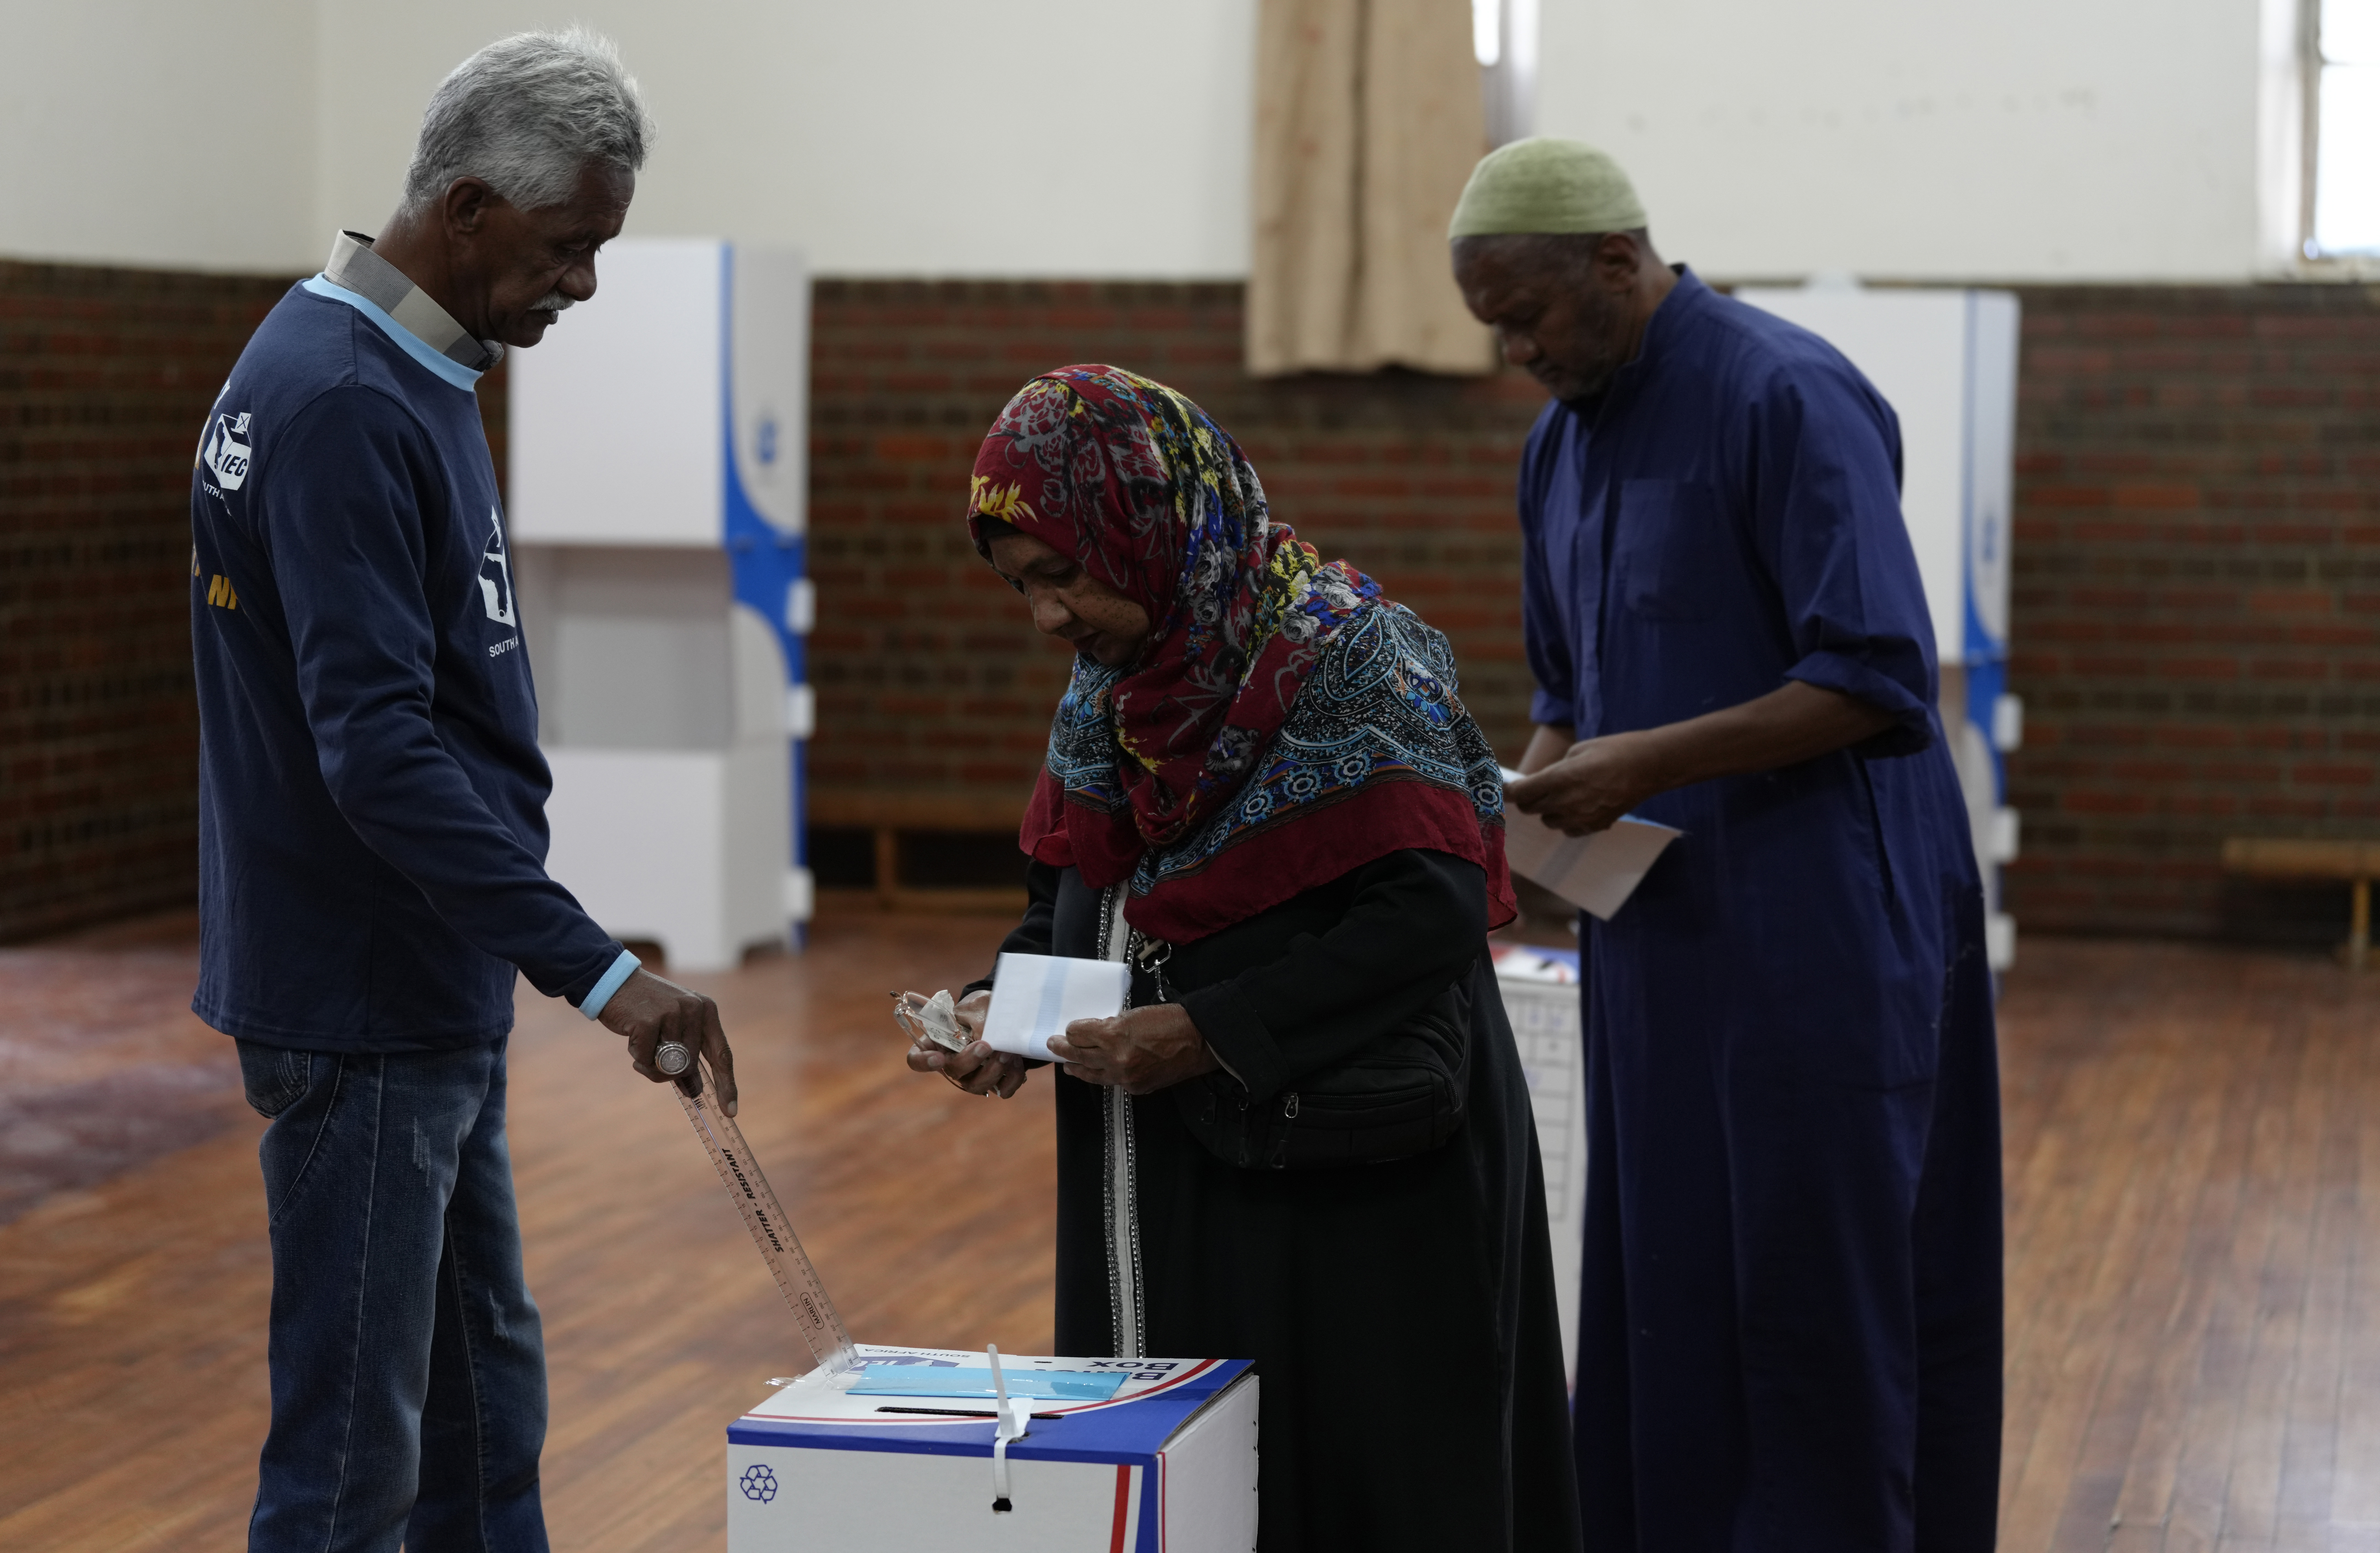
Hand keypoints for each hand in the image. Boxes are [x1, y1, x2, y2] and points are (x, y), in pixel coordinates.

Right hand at [597, 967, 737, 1115]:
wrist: (615, 983)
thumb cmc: (647, 1009)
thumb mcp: (675, 1027)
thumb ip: (687, 1056)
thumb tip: (695, 1092)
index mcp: (707, 1011)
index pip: (722, 1054)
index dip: (727, 1084)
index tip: (730, 1111)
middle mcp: (695, 1009)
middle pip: (690, 1066)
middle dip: (669, 1071)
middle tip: (652, 1056)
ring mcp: (673, 1013)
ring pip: (668, 1066)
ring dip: (650, 1064)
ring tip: (641, 1040)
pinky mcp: (650, 1020)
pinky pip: (646, 1060)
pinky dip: (637, 1057)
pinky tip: (631, 1036)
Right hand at [903, 991, 1026, 1098]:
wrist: (1006, 1013)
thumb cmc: (983, 1007)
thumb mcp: (977, 1006)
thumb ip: (975, 1022)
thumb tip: (983, 1040)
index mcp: (936, 1042)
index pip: (916, 1059)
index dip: (923, 1062)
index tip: (938, 1057)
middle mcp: (951, 1062)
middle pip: (952, 1072)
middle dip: (970, 1061)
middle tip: (987, 1046)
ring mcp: (972, 1074)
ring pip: (977, 1086)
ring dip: (994, 1071)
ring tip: (1007, 1052)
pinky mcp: (994, 1080)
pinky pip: (1002, 1090)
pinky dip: (1012, 1079)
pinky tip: (1016, 1061)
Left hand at [1047, 1004, 1217, 1095]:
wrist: (1199, 1041)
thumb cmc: (1170, 1020)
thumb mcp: (1135, 1014)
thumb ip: (1111, 1024)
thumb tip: (1094, 1032)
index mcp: (1114, 1035)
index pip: (1079, 1034)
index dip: (1072, 1030)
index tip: (1069, 1028)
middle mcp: (1115, 1058)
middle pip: (1078, 1054)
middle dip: (1063, 1049)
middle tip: (1052, 1045)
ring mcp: (1125, 1076)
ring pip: (1090, 1073)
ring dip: (1076, 1067)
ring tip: (1067, 1064)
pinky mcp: (1135, 1087)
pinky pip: (1111, 1082)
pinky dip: (1102, 1075)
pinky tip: (1096, 1072)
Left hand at [1507, 733, 1656, 836]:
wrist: (1649, 766)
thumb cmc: (1614, 750)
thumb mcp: (1578, 751)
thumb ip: (1555, 770)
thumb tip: (1542, 781)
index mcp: (1560, 778)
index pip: (1521, 793)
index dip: (1508, 792)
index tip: (1504, 789)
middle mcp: (1567, 802)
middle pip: (1531, 809)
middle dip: (1528, 799)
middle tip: (1533, 788)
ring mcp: (1581, 817)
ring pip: (1548, 821)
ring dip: (1548, 810)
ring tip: (1561, 795)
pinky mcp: (1595, 826)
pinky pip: (1569, 830)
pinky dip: (1567, 820)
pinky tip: (1578, 806)